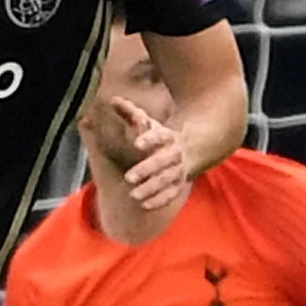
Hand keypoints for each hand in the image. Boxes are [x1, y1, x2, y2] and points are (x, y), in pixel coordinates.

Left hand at [113, 96, 190, 213]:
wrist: (191, 150)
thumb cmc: (161, 136)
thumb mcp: (148, 122)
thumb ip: (130, 112)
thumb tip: (113, 99)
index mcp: (167, 137)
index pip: (159, 136)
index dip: (149, 139)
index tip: (136, 144)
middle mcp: (174, 154)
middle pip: (162, 162)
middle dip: (146, 169)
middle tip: (128, 177)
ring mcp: (178, 170)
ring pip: (166, 180)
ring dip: (151, 188)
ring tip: (133, 195)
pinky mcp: (178, 185)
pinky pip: (171, 193)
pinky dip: (159, 200)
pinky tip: (144, 205)